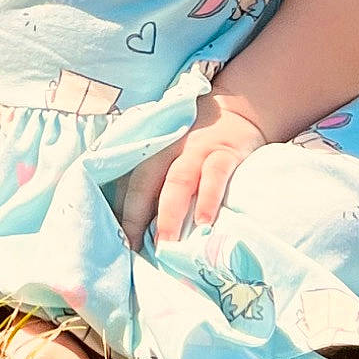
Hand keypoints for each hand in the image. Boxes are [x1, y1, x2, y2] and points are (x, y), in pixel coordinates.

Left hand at [117, 96, 265, 250]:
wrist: (240, 110)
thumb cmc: (199, 142)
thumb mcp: (175, 152)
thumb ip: (161, 181)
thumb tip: (144, 228)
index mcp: (154, 151)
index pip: (130, 183)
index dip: (122, 213)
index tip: (118, 244)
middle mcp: (170, 149)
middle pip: (146, 181)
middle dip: (136, 216)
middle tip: (133, 249)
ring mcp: (198, 149)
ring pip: (178, 180)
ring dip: (170, 213)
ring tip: (166, 244)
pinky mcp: (226, 152)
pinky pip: (215, 175)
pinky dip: (208, 198)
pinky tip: (204, 221)